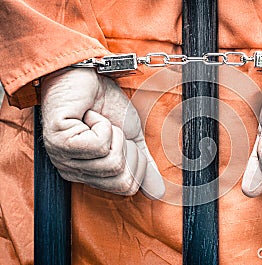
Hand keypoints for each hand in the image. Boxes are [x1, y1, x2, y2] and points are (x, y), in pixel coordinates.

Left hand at [41, 68, 164, 198]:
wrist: (88, 75)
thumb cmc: (106, 104)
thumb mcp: (132, 138)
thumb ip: (144, 165)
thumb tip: (159, 192)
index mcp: (90, 174)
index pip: (127, 187)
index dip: (135, 161)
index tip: (121, 137)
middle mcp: (73, 171)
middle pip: (121, 179)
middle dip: (126, 147)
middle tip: (110, 129)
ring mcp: (63, 158)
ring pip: (111, 162)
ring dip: (113, 133)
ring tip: (98, 121)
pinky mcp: (60, 142)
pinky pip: (99, 145)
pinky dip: (103, 124)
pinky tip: (88, 115)